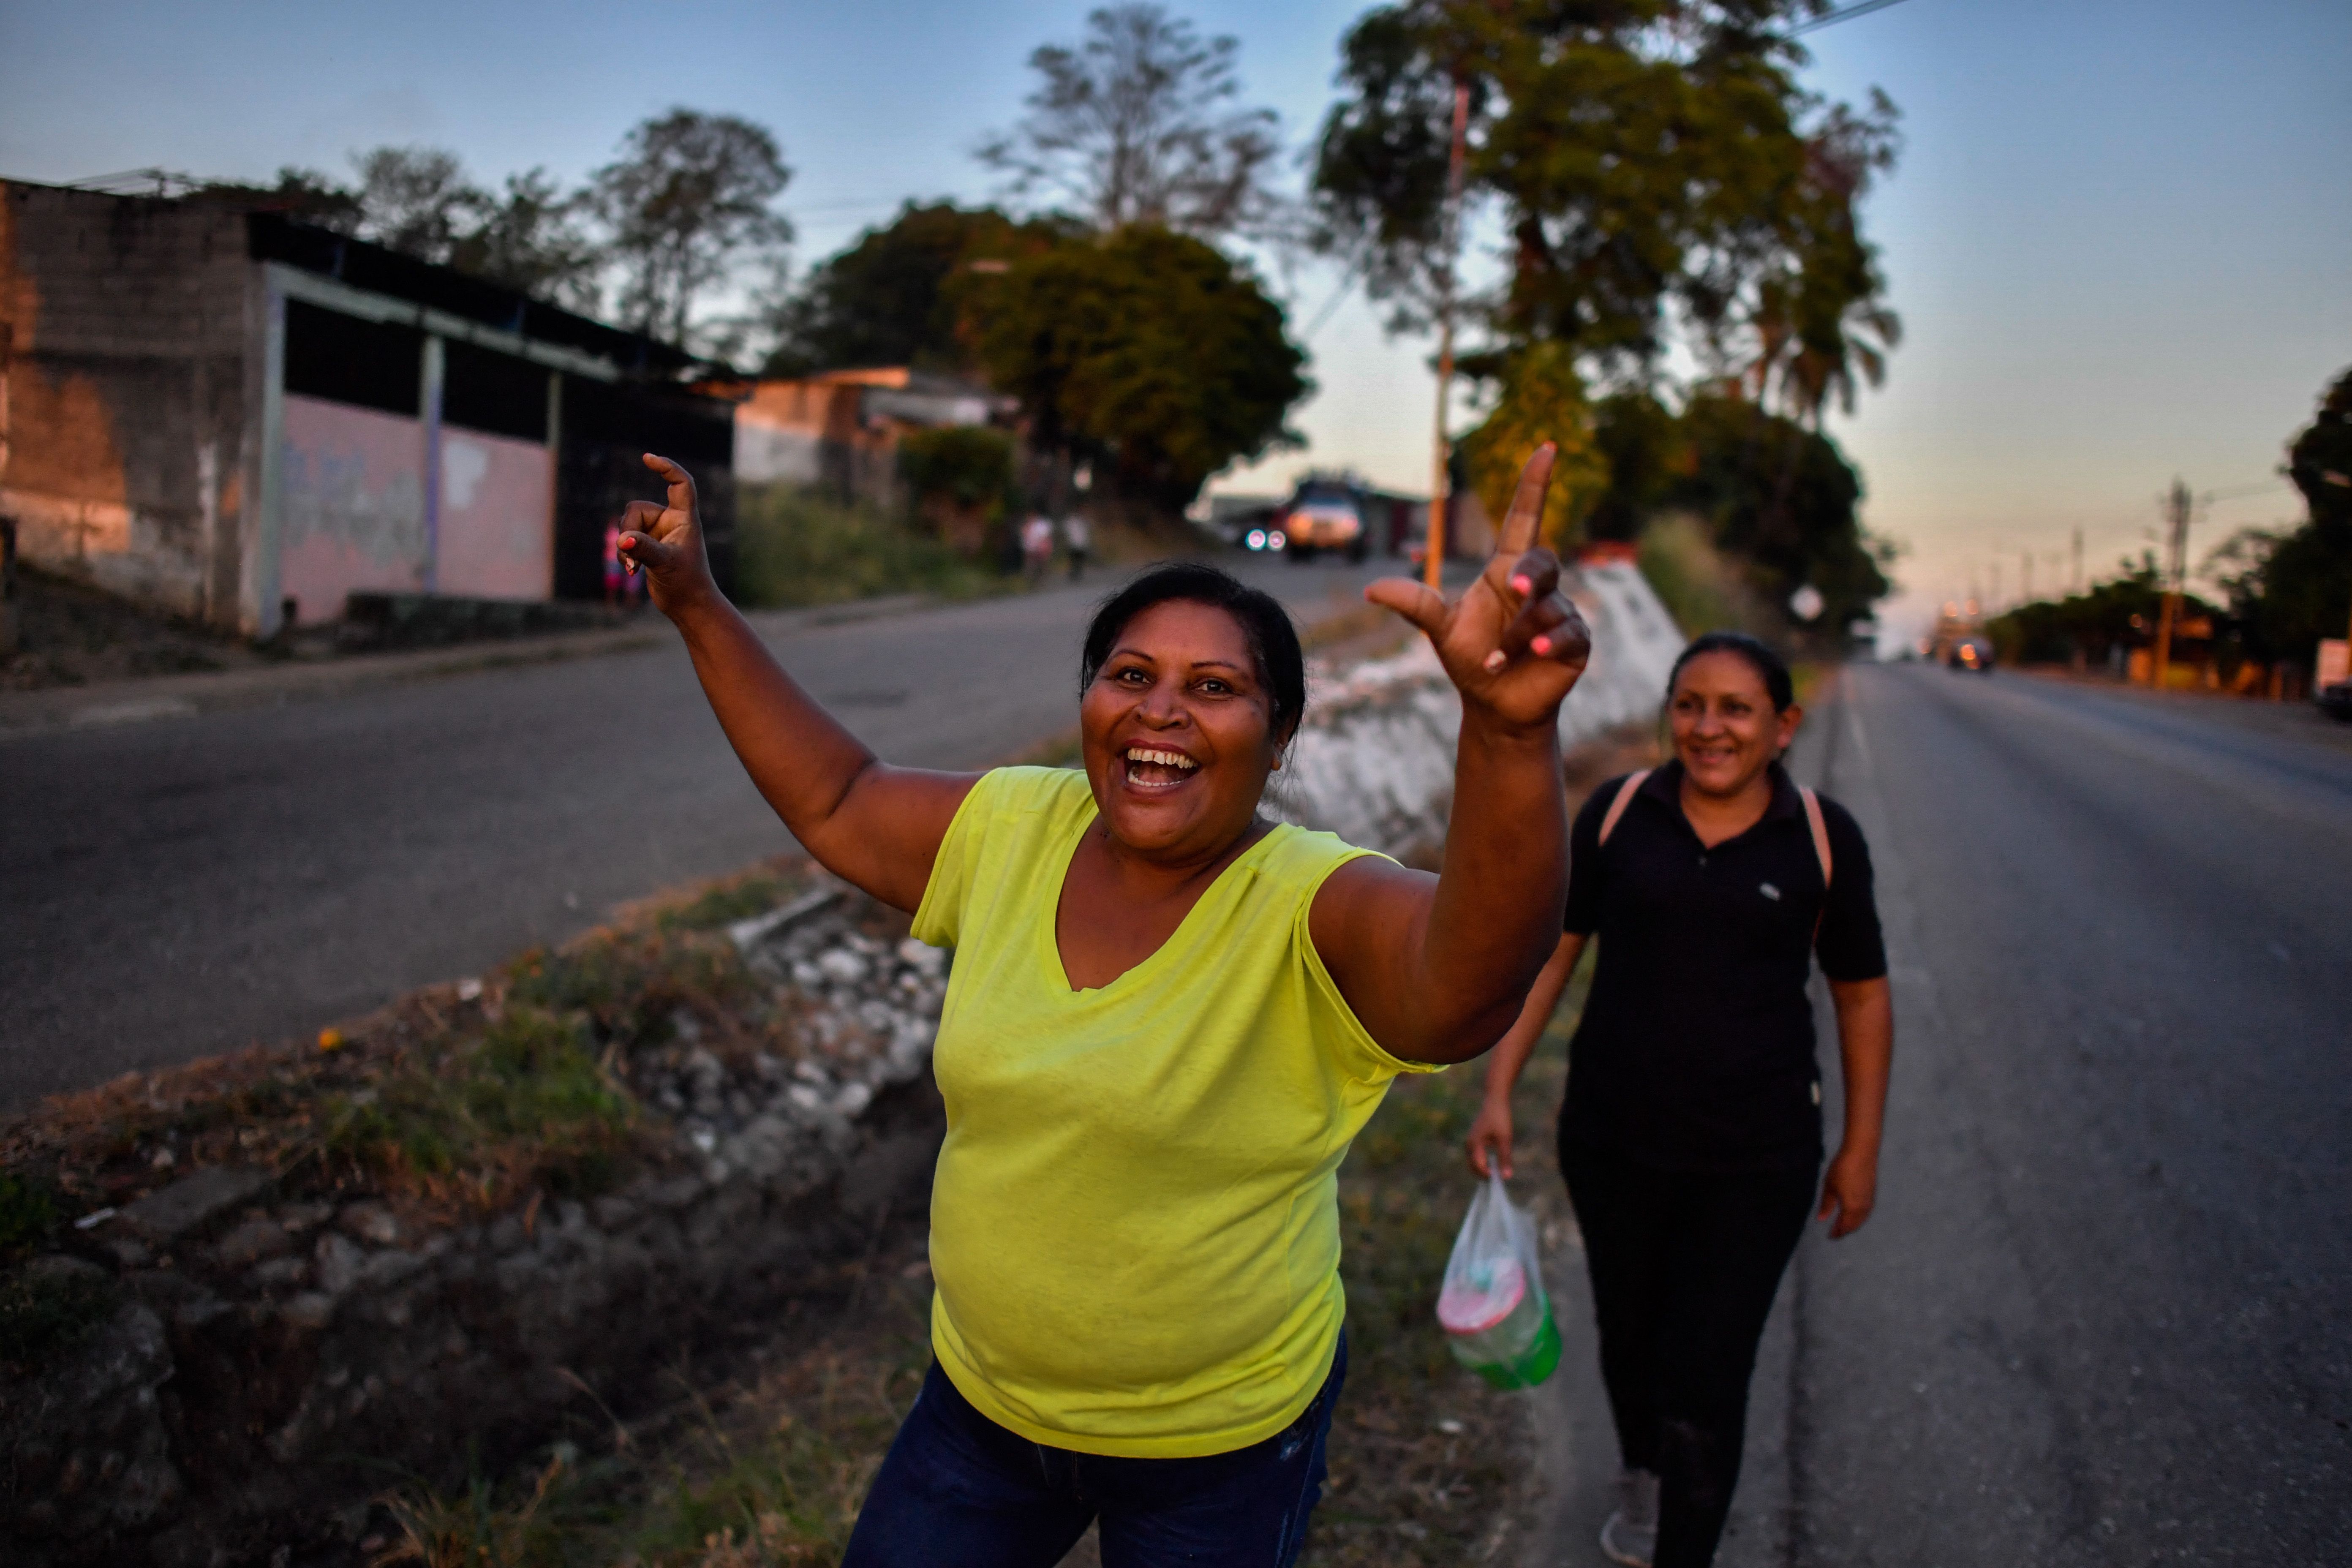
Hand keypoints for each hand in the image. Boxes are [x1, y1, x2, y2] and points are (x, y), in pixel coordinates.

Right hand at [617, 453, 720, 615]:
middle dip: (629, 530)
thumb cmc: (686, 583)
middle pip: (638, 509)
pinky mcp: (648, 545)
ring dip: (624, 544)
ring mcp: (658, 533)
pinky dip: (624, 552)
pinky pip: (626, 538)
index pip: (679, 484)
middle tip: (631, 554)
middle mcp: (671, 522)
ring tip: (632, 567)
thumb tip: (622, 539)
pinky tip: (631, 571)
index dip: (666, 467)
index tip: (648, 458)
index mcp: (685, 519)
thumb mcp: (664, 563)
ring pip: (628, 524)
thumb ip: (644, 549)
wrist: (688, 605)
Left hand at [1365, 444, 1591, 729]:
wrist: (1493, 703)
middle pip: (1544, 560)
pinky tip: (1528, 656)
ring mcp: (1560, 612)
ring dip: (1518, 635)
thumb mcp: (1438, 629)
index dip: (1535, 484)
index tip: (1547, 448)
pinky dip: (1545, 644)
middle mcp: (1537, 587)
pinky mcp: (1576, 640)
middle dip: (1532, 574)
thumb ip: (1414, 603)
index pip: (1525, 518)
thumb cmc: (1469, 657)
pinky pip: (1568, 632)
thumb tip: (1369, 589)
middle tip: (1516, 589)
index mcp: (1507, 571)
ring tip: (1497, 659)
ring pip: (1549, 607)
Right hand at [1466, 1096, 1515, 1179]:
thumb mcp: (1505, 1139)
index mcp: (1475, 1144)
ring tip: (1496, 1173)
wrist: (1495, 1101)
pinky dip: (1482, 1162)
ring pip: (1473, 1162)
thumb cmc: (1500, 1118)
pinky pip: (1475, 1156)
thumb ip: (1505, 1158)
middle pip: (1472, 1166)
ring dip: (1482, 1169)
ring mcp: (1470, 1141)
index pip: (1478, 1166)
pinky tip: (1493, 1163)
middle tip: (1497, 1179)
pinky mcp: (1474, 1139)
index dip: (1488, 1175)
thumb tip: (1507, 1177)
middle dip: (1483, 1175)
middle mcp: (1469, 1144)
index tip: (1499, 1179)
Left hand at [1817, 1143, 1877, 1237]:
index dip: (1837, 1232)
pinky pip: (1866, 1213)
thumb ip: (1826, 1205)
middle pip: (1854, 1225)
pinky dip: (1859, 1218)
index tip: (1830, 1237)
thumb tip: (1822, 1219)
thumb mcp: (1830, 1187)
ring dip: (1853, 1225)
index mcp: (1851, 1208)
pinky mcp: (1872, 1194)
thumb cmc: (1842, 1169)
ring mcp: (1869, 1201)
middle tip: (1836, 1234)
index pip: (1844, 1226)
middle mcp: (1863, 1208)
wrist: (1861, 1153)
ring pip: (1861, 1219)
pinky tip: (1853, 1215)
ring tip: (1843, 1226)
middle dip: (1845, 1231)